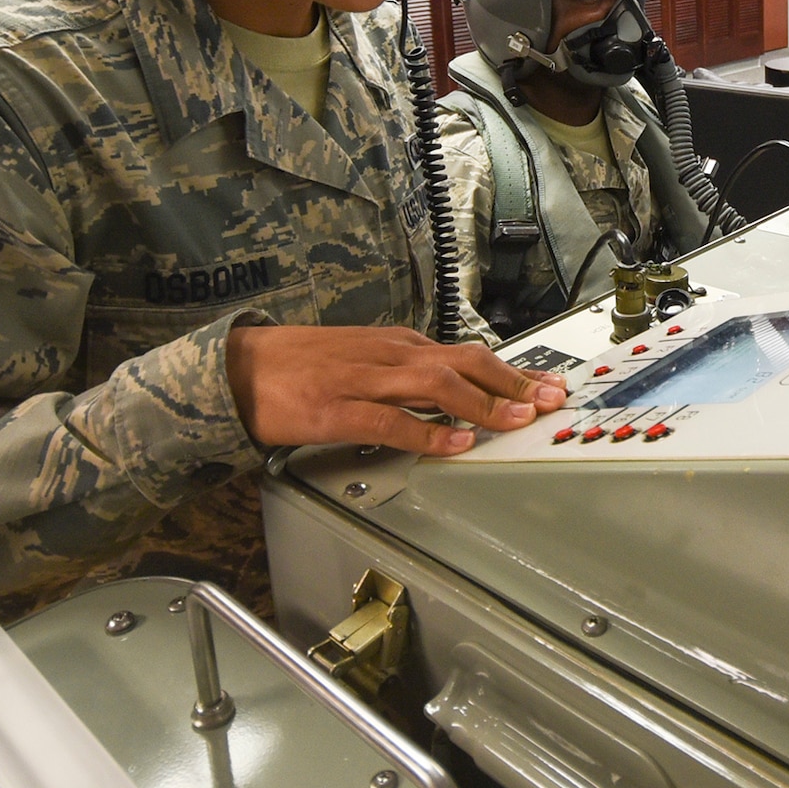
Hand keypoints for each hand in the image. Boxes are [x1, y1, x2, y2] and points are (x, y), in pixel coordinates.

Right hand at [224, 325, 567, 455]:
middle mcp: (388, 355)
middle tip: (550, 402)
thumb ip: (405, 374)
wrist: (238, 368)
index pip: (467, 354)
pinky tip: (454, 442)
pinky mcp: (337, 409)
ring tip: (516, 421)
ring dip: (483, 404)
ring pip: (436, 385)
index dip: (511, 373)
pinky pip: (391, 421)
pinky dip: (428, 431)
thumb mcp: (363, 358)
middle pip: (464, 363)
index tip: (546, 387)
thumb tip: (452, 391)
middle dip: (513, 384)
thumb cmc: (299, 365)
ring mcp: (363, 380)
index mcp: (396, 345)